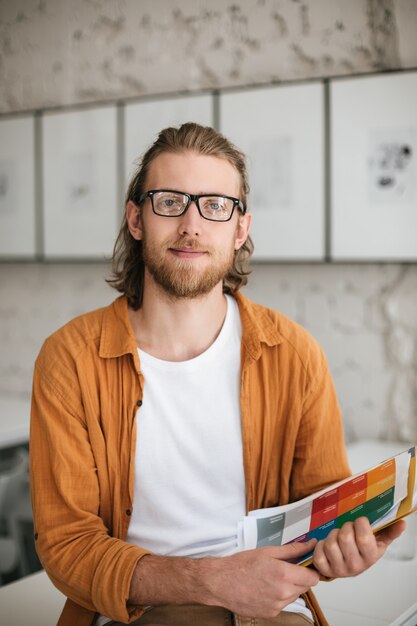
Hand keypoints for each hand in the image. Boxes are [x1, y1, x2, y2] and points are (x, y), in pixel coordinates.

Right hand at [205, 539, 319, 618]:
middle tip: (285, 568)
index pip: (313, 578)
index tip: (305, 565)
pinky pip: (283, 604)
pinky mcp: (271, 614)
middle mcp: (283, 593)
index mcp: (284, 574)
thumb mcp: (267, 551)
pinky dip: (279, 596)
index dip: (310, 570)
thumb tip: (310, 545)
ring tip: (272, 578)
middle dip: (299, 577)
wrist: (221, 583)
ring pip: (295, 595)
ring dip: (289, 587)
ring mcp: (277, 606)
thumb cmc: (241, 565)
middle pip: (305, 587)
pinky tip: (266, 588)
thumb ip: (292, 550)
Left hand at [312, 517, 406, 577]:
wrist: (352, 567)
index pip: (363, 536)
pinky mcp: (326, 570)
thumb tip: (402, 523)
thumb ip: (390, 531)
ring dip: (332, 535)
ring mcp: (340, 569)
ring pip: (330, 544)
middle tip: (348, 529)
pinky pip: (318, 555)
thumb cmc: (364, 551)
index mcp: (370, 557)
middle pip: (345, 537)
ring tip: (338, 537)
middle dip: (345, 527)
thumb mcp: (379, 542)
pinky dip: (319, 546)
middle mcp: (356, 565)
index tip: (360, 522)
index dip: (359, 523)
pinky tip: (326, 544)